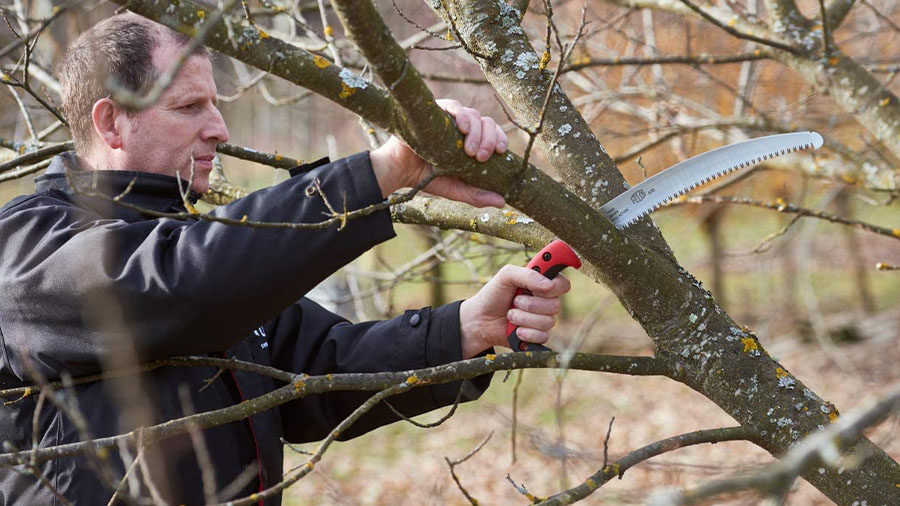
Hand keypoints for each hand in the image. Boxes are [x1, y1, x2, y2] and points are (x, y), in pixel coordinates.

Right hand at [369, 99, 507, 206]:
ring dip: (476, 131)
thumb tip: (502, 202)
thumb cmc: (428, 178)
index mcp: (472, 140)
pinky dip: (461, 115)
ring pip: (473, 114)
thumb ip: (477, 195)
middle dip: (489, 138)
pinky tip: (462, 128)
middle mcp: (463, 126)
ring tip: (470, 150)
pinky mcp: (435, 110)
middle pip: (486, 122)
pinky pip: (453, 106)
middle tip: (482, 157)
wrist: (400, 172)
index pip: (493, 133)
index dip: (500, 139)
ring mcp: (450, 117)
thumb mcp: (456, 189)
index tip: (500, 152)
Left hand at [458, 266, 570, 358]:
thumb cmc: (493, 294)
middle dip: (531, 304)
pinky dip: (526, 333)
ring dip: (524, 318)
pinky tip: (515, 330)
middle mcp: (546, 301)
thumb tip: (549, 286)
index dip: (555, 286)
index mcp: (541, 283)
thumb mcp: (506, 276)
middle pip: (556, 305)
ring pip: (548, 321)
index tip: (540, 287)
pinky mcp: (538, 336)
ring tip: (510, 315)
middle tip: (515, 301)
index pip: (563, 284)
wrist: (480, 319)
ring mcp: (543, 319)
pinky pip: (543, 336)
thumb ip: (527, 274)